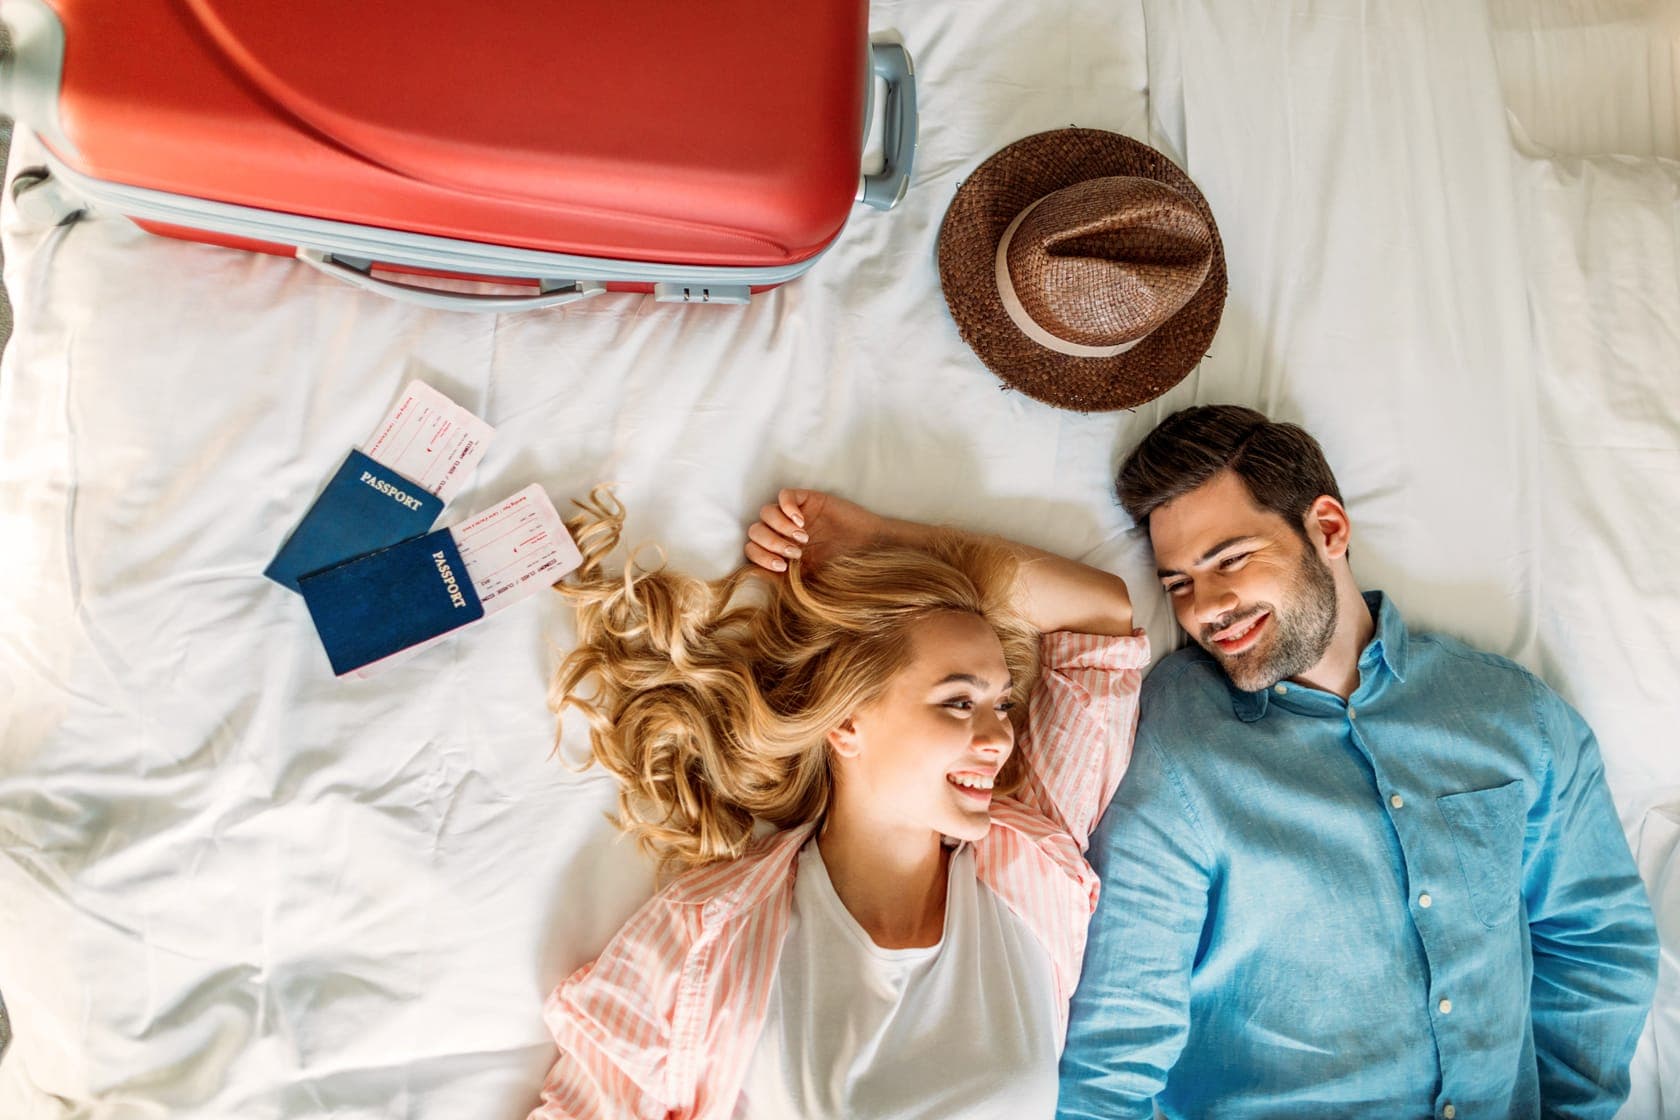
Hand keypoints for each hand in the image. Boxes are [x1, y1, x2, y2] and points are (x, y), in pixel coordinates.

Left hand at [744, 489, 884, 572]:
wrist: (869, 550)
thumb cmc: (842, 568)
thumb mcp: (808, 580)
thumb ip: (781, 580)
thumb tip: (753, 575)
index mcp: (780, 553)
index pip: (752, 549)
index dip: (760, 557)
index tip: (782, 567)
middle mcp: (783, 533)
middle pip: (755, 530)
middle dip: (771, 543)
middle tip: (796, 553)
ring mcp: (794, 515)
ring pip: (766, 512)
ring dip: (779, 527)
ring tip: (803, 539)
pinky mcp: (807, 499)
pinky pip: (784, 495)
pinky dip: (787, 508)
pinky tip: (801, 521)